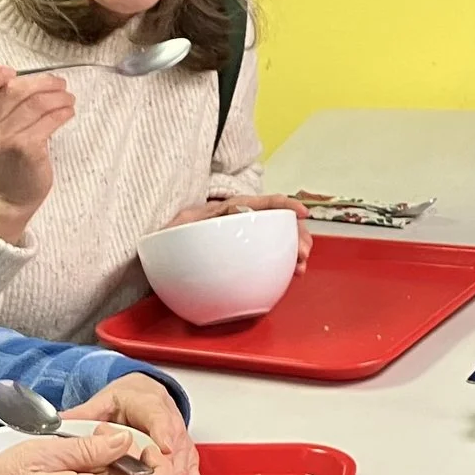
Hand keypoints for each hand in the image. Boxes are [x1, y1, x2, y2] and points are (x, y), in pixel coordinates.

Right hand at [0, 46, 75, 242]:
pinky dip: (63, 112)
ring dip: (58, 96)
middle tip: (59, 83)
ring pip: (35, 103)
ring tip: (67, 97)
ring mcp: (0, 140)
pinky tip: (68, 112)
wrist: (7, 194)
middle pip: (13, 91)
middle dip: (42, 83)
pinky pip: (48, 120)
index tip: (12, 73)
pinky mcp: (24, 150)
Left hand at [61, 373, 202, 474]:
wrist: (146, 399)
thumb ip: (84, 414)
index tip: (162, 446)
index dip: (161, 431)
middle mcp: (172, 428)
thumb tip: (59, 422)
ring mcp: (181, 448)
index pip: (157, 417)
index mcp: (150, 407)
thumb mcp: (102, 403)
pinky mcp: (186, 463)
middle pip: (171, 457)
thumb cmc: (125, 403)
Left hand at [163, 193, 314, 271]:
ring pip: (282, 237)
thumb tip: (185, 231)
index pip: (261, 202)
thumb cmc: (174, 234)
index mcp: (230, 210)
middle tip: (303, 253)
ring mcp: (250, 236)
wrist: (171, 244)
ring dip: (297, 249)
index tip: (301, 213)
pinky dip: (288, 262)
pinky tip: (293, 272)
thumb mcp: (175, 228)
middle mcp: (245, 221)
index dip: (284, 205)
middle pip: (280, 221)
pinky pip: (274, 253)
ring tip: (300, 267)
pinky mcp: (251, 251)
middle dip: (298, 234)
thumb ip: (181, 228)